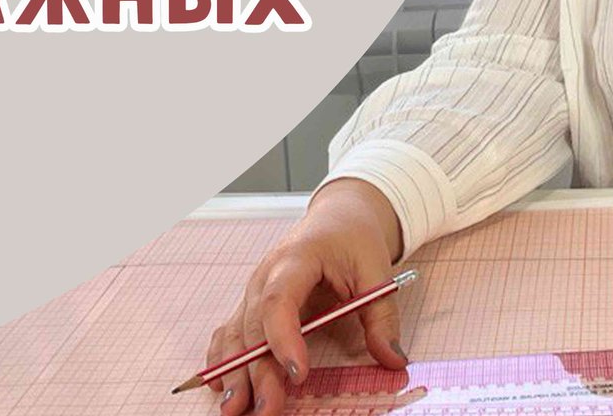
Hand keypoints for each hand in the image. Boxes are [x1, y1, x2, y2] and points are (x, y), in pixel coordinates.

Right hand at [207, 178, 409, 413]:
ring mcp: (255, 290)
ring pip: (236, 334)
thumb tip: (392, 360)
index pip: (279, 300)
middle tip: (267, 409)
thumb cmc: (353, 239)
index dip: (284, 338)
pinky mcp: (253, 304)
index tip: (298, 373)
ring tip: (236, 410)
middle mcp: (265, 276)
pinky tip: (220, 387)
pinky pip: (230, 332)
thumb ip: (382, 318)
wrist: (338, 216)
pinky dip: (222, 359)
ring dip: (234, 373)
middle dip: (257, 372)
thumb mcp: (377, 272)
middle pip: (254, 327)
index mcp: (296, 259)